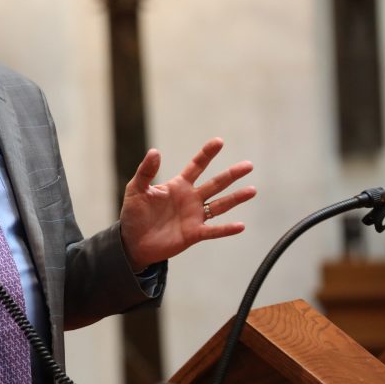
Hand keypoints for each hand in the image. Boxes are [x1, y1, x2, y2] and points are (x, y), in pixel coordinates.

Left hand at [119, 138, 255, 270]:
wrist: (132, 242)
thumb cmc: (134, 214)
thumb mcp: (137, 189)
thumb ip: (146, 171)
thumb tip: (155, 151)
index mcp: (178, 185)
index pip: (196, 166)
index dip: (207, 154)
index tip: (219, 141)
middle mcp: (190, 199)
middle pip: (215, 183)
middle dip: (231, 174)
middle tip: (248, 165)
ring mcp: (194, 216)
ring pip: (220, 205)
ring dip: (235, 198)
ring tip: (252, 190)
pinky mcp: (193, 234)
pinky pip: (213, 231)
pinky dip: (226, 229)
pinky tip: (240, 226)